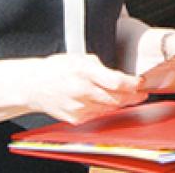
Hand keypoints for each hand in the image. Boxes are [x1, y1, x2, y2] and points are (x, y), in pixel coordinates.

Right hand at [24, 53, 146, 123]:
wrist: (32, 85)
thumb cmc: (56, 69)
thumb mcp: (79, 58)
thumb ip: (100, 66)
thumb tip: (118, 75)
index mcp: (84, 72)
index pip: (116, 82)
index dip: (132, 84)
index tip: (140, 82)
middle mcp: (81, 91)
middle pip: (116, 98)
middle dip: (132, 96)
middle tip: (141, 94)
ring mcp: (78, 107)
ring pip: (109, 109)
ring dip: (121, 104)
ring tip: (129, 98)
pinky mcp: (74, 118)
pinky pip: (97, 115)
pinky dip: (105, 110)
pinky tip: (109, 104)